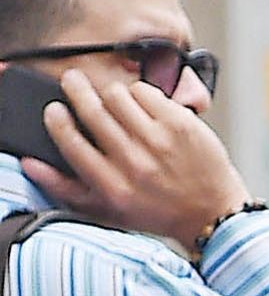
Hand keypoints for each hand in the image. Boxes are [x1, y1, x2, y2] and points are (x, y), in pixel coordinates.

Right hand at [30, 64, 245, 254]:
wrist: (211, 213)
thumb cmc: (157, 211)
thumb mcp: (109, 209)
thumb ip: (66, 188)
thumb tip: (30, 164)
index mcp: (113, 187)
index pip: (71, 143)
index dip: (57, 120)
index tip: (55, 109)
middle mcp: (134, 164)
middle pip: (92, 110)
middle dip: (76, 89)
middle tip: (73, 82)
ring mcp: (159, 141)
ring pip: (116, 95)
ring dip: (111, 94)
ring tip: (116, 103)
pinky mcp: (180, 124)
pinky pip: (146, 91)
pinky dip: (140, 94)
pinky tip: (145, 108)